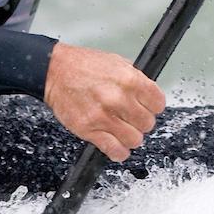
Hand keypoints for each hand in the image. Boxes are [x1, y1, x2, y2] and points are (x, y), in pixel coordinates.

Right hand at [43, 42, 165, 161]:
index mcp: (129, 79)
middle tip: (132, 118)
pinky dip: (119, 152)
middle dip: (141, 122)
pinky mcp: (89, 130)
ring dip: (131, 137)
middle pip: (147, 123)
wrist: (54, 71)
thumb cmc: (82, 65)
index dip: (153, 106)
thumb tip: (148, 94)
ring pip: (135, 140)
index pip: (158, 103)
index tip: (148, 107)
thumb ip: (135, 78)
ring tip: (123, 130)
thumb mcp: (116, 62)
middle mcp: (119, 98)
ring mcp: (104, 116)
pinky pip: (115, 150)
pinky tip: (117, 145)